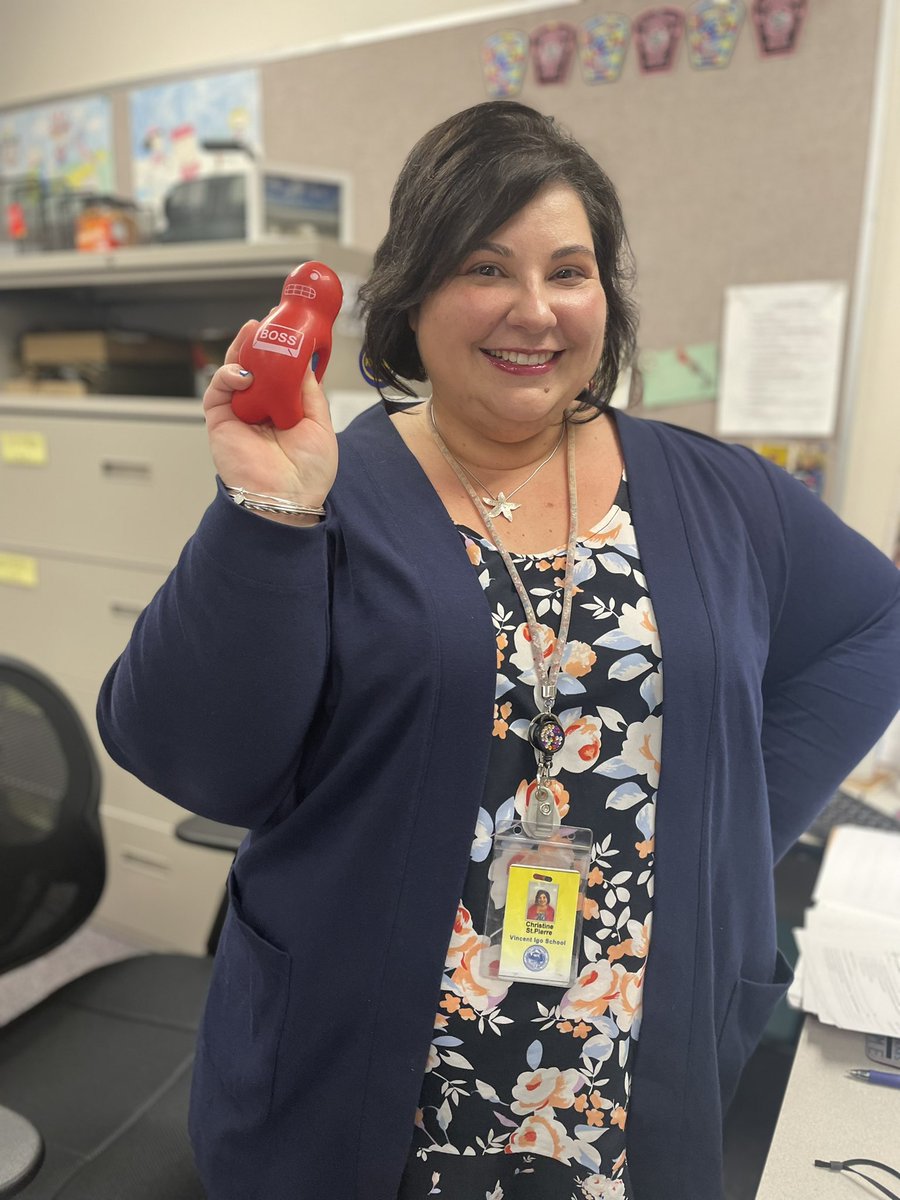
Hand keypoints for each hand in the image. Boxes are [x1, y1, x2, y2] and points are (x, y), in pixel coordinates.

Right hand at [202, 319, 337, 509]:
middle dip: (256, 343)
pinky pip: (217, 392)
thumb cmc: (309, 473)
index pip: (278, 372)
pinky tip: (242, 373)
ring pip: (232, 373)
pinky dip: (227, 376)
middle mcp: (260, 409)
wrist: (290, 499)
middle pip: (253, 367)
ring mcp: (239, 415)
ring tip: (251, 333)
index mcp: (284, 410)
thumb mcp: (320, 424)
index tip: (287, 329)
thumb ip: (310, 391)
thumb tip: (305, 360)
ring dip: (239, 351)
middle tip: (264, 322)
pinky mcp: (220, 423)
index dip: (279, 350)